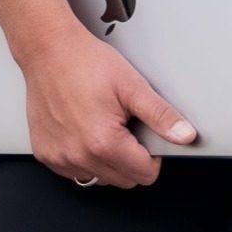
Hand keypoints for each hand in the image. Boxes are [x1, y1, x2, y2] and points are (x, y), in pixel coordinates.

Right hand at [21, 24, 198, 187]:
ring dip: (107, 161)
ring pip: (99, 178)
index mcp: (104, 142)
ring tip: (102, 125)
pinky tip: (83, 129)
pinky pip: (75, 172)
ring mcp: (60, 158)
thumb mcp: (131, 85)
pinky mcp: (46, 155)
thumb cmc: (85, 62)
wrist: (48, 50)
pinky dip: (84, 157)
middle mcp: (79, 156)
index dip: (152, 155)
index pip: (145, 174)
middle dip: (131, 158)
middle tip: (124, 125)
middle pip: (124, 181)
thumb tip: (185, 135)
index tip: (145, 134)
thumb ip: (161, 115)